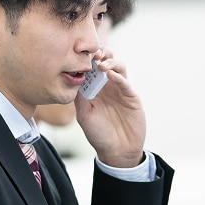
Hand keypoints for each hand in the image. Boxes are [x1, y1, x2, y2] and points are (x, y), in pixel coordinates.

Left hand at [74, 46, 146, 167]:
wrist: (117, 151)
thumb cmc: (99, 135)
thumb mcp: (84, 116)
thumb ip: (79, 98)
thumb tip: (73, 78)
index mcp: (94, 88)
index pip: (91, 66)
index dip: (86, 58)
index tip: (79, 54)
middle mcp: (107, 85)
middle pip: (106, 60)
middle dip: (100, 53)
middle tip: (93, 54)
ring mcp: (120, 89)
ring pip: (118, 66)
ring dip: (110, 61)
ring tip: (101, 66)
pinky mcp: (131, 96)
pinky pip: (125, 82)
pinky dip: (118, 76)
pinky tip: (109, 75)